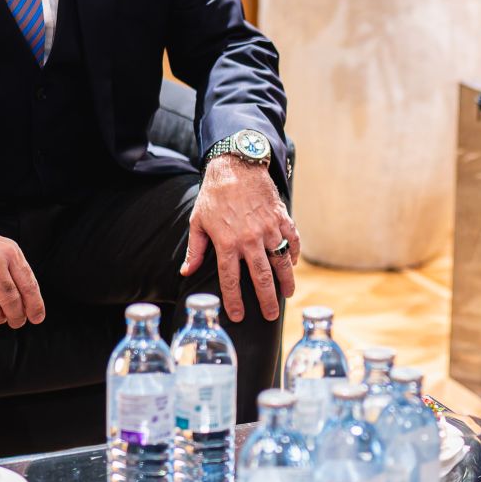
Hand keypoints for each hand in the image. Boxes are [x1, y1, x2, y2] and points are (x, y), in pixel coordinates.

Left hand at [182, 155, 298, 322]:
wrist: (235, 165)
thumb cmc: (213, 195)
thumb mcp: (198, 221)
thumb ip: (196, 249)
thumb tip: (186, 272)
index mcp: (227, 243)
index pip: (231, 280)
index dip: (234, 301)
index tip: (238, 316)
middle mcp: (249, 239)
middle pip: (261, 277)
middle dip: (267, 300)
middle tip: (271, 315)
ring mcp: (268, 228)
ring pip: (281, 261)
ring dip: (286, 280)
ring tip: (288, 294)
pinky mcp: (280, 217)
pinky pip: (292, 239)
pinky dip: (294, 253)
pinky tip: (292, 263)